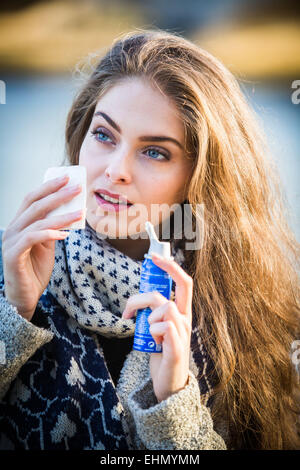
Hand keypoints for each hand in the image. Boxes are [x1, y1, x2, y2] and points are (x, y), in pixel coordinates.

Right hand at [2, 175, 82, 320]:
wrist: (26, 296)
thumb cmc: (35, 269)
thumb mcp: (48, 245)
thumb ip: (53, 228)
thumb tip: (70, 211)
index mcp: (20, 224)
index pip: (32, 198)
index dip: (49, 187)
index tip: (67, 178)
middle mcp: (13, 229)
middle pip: (35, 205)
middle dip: (57, 195)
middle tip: (77, 188)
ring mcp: (11, 242)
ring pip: (36, 221)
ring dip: (60, 215)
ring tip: (79, 212)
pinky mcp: (12, 256)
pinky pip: (31, 240)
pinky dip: (49, 234)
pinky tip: (65, 234)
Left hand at [122, 252, 192, 402]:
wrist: (168, 383)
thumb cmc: (160, 352)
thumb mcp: (157, 326)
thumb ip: (153, 311)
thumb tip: (138, 297)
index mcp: (182, 311)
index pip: (184, 281)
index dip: (171, 266)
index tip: (154, 257)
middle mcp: (186, 319)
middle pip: (176, 288)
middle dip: (151, 288)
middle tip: (131, 308)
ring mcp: (184, 333)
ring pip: (165, 307)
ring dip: (148, 317)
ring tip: (147, 332)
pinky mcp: (178, 348)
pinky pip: (164, 328)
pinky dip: (153, 332)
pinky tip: (153, 343)